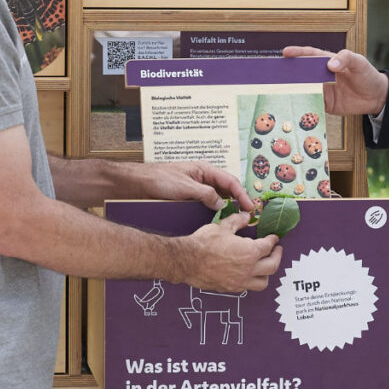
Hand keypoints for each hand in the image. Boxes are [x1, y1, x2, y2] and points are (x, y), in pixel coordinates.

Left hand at [140, 160, 255, 212]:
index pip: (230, 181)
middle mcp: (203, 177)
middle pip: (227, 189)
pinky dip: (215, 210)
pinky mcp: (190, 196)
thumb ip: (206, 194)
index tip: (250, 207)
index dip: (242, 194)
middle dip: (238, 200)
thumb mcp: (186, 187)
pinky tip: (218, 219)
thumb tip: (222, 204)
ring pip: (218, 197)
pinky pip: (208, 203)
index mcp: (205, 170)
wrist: (138, 183)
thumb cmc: (159, 179)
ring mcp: (197, 187)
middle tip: (247, 214)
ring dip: (228, 206)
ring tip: (236, 218)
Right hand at [180, 217, 281, 292]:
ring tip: (265, 266)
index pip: (268, 246)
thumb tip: (245, 216)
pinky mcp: (231, 288)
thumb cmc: (204, 243)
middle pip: (272, 265)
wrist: (187, 261)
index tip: (274, 238)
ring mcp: (240, 281)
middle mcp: (249, 269)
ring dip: (267, 273)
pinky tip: (248, 273)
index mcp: (250, 252)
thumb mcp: (222, 227)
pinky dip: (252, 280)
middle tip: (277, 251)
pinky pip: (248, 287)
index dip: (273, 241)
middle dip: (277, 256)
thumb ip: (237, 221)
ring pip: (263, 282)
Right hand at [283, 46, 387, 116]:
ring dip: (294, 90)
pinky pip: (312, 104)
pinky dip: (304, 105)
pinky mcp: (325, 104)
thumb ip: (346, 59)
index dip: (298, 53)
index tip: (286, 53)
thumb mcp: (359, 62)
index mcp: (328, 61)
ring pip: (304, 89)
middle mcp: (321, 75)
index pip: (310, 55)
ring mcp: (322, 90)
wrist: (376, 97)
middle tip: (275, 75)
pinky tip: (296, 106)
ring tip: (281, 92)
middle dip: (289, 73)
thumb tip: (330, 64)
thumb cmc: (367, 75)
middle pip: (302, 73)